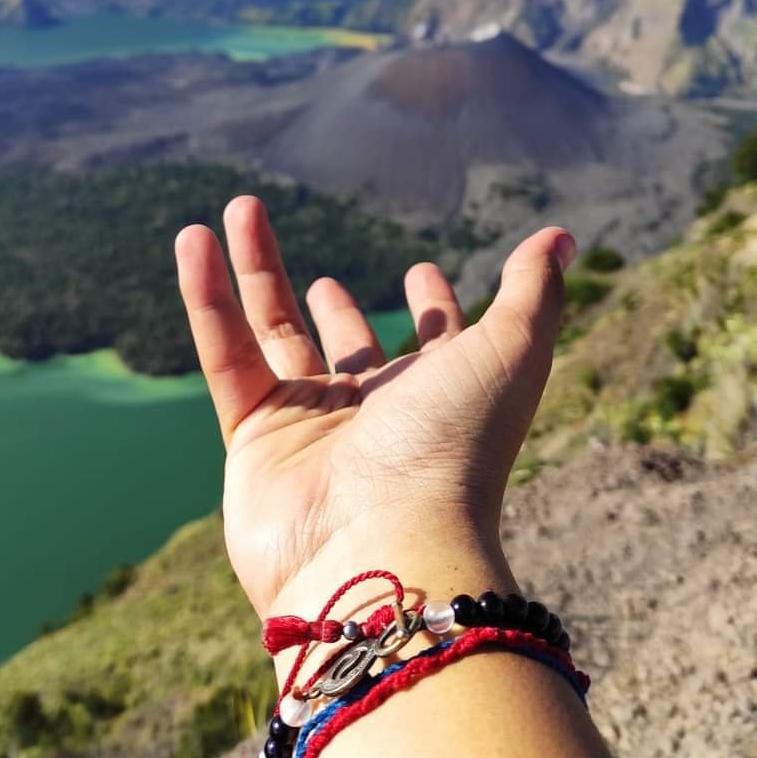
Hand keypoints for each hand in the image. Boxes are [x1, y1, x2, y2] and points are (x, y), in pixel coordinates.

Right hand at [174, 197, 574, 628]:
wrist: (380, 548)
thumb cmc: (454, 450)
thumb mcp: (510, 354)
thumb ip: (533, 291)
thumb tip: (563, 235)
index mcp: (439, 399)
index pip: (433, 346)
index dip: (433, 311)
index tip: (422, 272)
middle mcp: (374, 416)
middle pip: (346, 345)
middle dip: (333, 307)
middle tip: (324, 278)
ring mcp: (308, 429)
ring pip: (273, 333)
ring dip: (254, 272)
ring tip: (242, 209)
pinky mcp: (251, 438)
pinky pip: (225, 351)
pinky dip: (207, 295)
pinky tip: (193, 239)